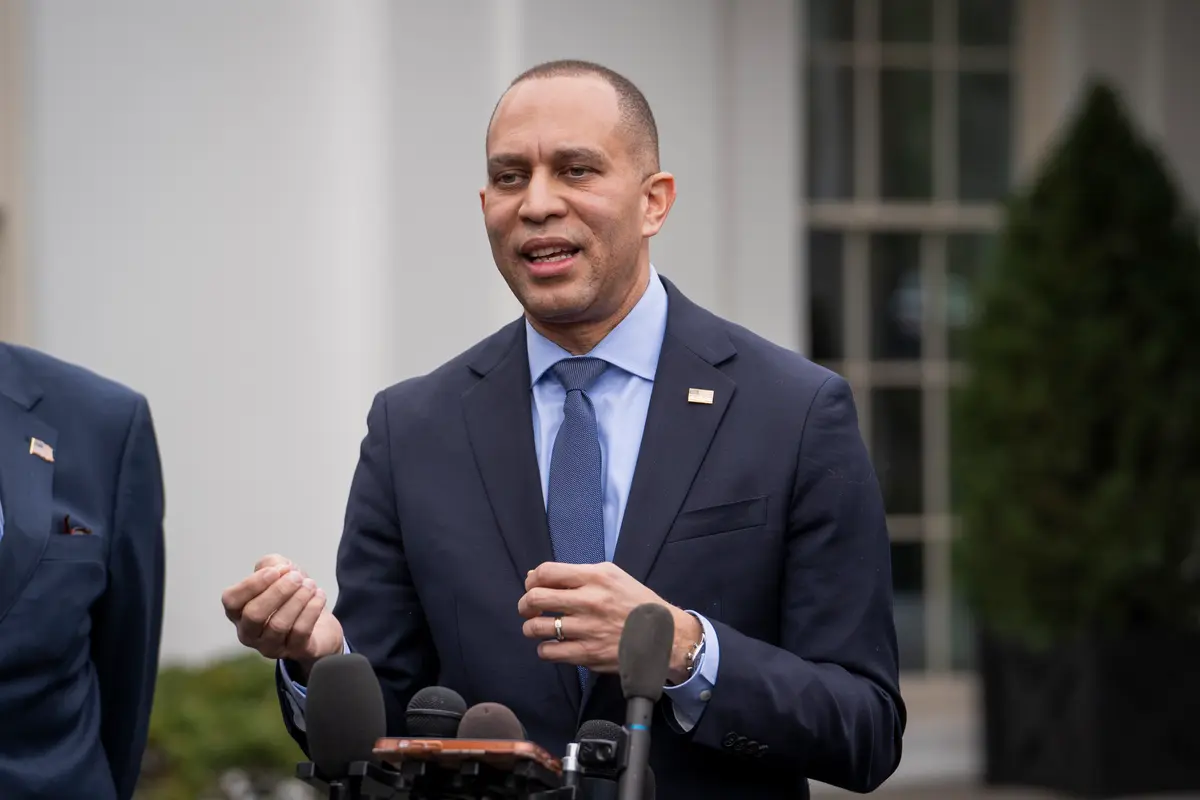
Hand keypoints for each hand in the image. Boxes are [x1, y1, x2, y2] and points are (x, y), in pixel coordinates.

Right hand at [220, 553, 344, 674]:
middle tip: (297, 577)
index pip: (232, 600)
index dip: (252, 584)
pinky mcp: (295, 652)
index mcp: (239, 613)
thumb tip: (277, 569)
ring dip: (297, 599)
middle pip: (254, 615)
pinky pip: (300, 632)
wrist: (319, 626)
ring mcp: (271, 647)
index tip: (276, 571)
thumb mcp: (279, 573)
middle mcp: (250, 634)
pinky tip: (319, 596)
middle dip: (278, 592)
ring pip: (278, 625)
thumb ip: (271, 564)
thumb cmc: (291, 597)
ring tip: (311, 585)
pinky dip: (312, 610)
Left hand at [518, 562, 702, 682]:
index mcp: (595, 577)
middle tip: (529, 609)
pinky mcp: (588, 654)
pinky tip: (554, 645)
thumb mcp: (612, 576)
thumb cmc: (635, 603)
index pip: (546, 572)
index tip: (533, 586)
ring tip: (538, 628)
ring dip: (531, 628)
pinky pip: (548, 652)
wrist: (664, 636)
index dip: (532, 579)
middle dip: (525, 604)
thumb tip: (536, 576)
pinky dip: (544, 648)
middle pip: (535, 599)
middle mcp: (589, 601)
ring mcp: (587, 629)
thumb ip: (576, 574)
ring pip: (537, 628)